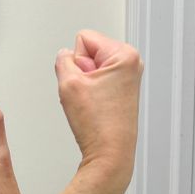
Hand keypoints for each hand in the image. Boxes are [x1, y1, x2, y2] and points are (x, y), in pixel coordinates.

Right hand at [55, 30, 142, 184]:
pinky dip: (91, 93)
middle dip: (80, 72)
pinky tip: (94, 108)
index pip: (83, 38)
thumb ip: (62, 60)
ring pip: (91, 69)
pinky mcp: (123, 91)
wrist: (110, 154)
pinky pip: (97, 82)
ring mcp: (128, 79)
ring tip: (91, 103)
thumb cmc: (98, 125)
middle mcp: (132, 64)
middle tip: (87, 95)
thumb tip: (64, 54)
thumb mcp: (68, 83)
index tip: (83, 83)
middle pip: (89, 52)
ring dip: (84, 84)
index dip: (75, 61)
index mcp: (125, 55)